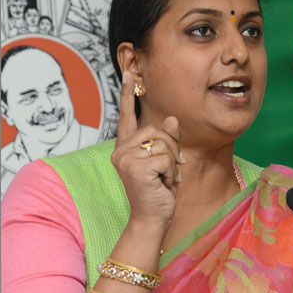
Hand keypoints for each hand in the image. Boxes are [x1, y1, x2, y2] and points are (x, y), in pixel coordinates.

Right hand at [111, 71, 184, 226]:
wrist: (152, 219)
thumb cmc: (158, 193)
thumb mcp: (166, 163)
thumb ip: (167, 141)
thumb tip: (171, 119)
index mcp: (126, 148)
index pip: (127, 117)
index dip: (128, 94)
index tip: (129, 74)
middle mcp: (121, 150)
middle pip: (157, 130)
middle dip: (171, 149)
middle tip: (168, 171)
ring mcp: (126, 158)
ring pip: (163, 143)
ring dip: (171, 163)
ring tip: (163, 180)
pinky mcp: (135, 167)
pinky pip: (166, 158)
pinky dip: (171, 173)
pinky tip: (162, 185)